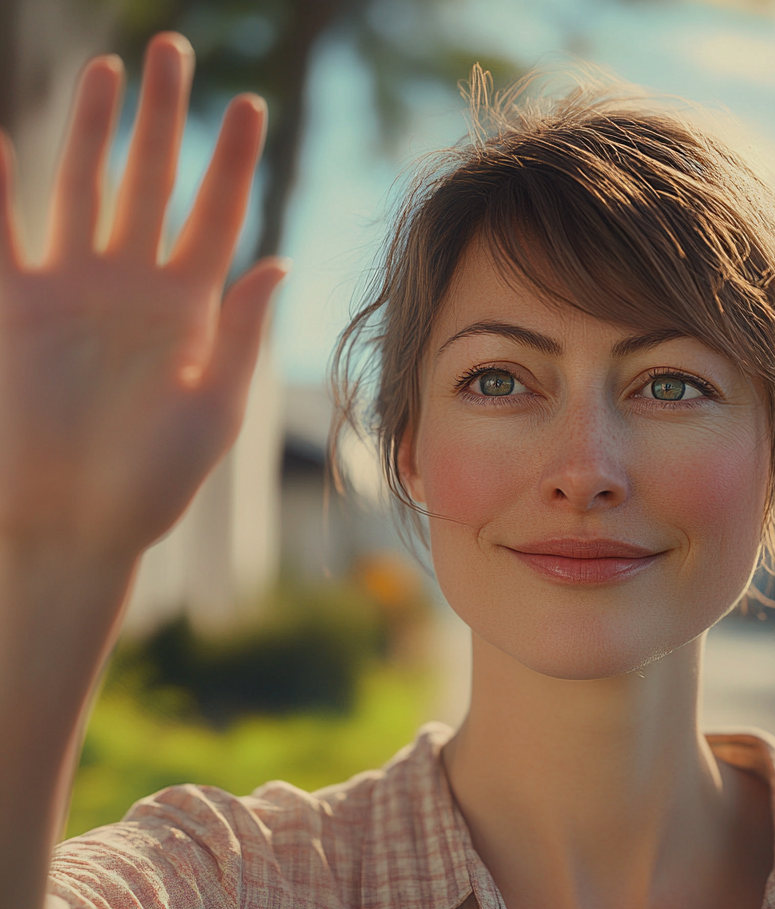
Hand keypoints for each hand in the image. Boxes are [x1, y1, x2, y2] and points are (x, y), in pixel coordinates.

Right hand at [0, 32, 287, 559]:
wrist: (81, 522)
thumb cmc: (156, 479)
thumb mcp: (215, 407)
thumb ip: (243, 333)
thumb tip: (278, 262)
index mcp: (192, 309)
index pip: (216, 217)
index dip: (231, 161)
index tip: (247, 105)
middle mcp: (136, 287)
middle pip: (152, 183)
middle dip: (162, 119)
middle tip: (174, 50)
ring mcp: (75, 291)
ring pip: (84, 188)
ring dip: (92, 129)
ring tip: (108, 70)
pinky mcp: (17, 307)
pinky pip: (2, 232)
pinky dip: (1, 187)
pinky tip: (6, 137)